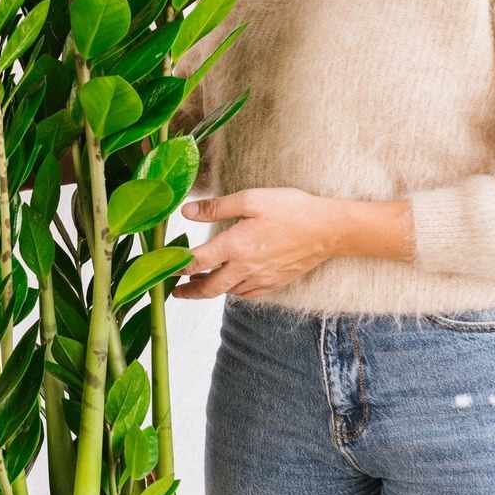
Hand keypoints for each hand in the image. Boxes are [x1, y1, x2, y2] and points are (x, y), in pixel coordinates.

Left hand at [173, 188, 414, 299]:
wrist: (329, 229)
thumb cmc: (291, 209)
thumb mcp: (252, 199)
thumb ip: (216, 207)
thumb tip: (186, 211)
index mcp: (236, 246)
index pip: (197, 262)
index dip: (177, 266)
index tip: (165, 267)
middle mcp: (245, 268)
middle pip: (209, 288)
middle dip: (189, 291)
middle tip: (176, 292)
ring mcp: (261, 279)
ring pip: (228, 292)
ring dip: (211, 290)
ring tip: (200, 283)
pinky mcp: (275, 283)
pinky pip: (248, 294)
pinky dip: (234, 292)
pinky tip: (231, 285)